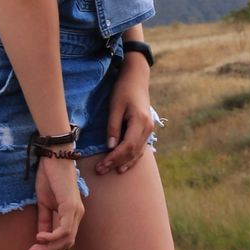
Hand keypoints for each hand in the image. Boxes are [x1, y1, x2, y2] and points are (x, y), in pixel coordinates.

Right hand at [28, 154, 83, 249]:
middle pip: (67, 244)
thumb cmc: (50, 176)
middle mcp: (77, 214)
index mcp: (72, 214)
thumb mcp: (44, 202)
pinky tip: (40, 237)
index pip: (65, 240)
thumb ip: (45, 219)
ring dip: (49, 248)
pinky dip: (52, 238)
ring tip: (34, 248)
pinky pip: (64, 230)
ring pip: (67, 240)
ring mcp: (75, 210)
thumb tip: (40, 237)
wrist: (54, 156)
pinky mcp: (70, 206)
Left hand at [96, 56, 153, 174]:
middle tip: (100, 170)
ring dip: (124, 163)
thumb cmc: (123, 90)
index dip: (114, 158)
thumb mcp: (115, 106)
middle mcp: (148, 128)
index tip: (102, 165)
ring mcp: (149, 129)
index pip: (127, 146)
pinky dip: (132, 158)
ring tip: (110, 171)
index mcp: (140, 121)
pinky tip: (123, 165)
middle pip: (133, 152)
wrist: (137, 79)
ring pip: (138, 152)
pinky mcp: (147, 129)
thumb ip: (113, 127)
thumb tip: (110, 147)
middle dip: (116, 163)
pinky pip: (140, 148)